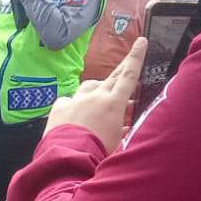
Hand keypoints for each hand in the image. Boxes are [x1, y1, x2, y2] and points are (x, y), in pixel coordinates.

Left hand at [47, 36, 145, 153]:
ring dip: (95, 90)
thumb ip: (121, 131)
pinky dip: (72, 105)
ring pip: (88, 87)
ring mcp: (76, 100)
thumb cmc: (97, 153)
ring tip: (97, 100)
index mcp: (114, 104)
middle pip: (111, 77)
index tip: (141, 41)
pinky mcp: (59, 107)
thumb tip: (124, 126)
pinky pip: (68, 101)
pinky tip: (72, 114)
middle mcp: (95, 97)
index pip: (129, 76)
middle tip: (128, 59)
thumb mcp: (116, 143)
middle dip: (121, 67)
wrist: (68, 159)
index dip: (136, 58)